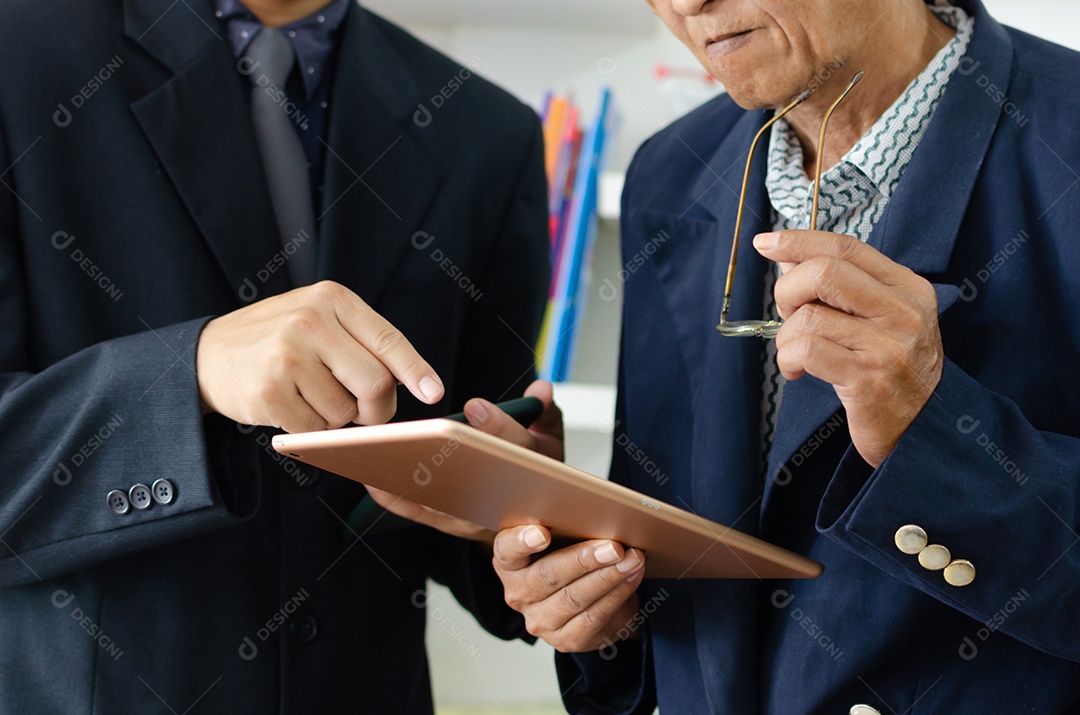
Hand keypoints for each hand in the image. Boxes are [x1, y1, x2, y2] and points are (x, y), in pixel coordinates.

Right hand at [196, 281, 443, 432]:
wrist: (208, 355)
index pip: (387, 338)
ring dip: (335, 418)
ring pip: (345, 412)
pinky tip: (289, 407)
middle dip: (377, 409)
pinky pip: (314, 429)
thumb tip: (410, 383)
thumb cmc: (277, 340)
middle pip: (375, 383)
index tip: (434, 392)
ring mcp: (286, 355)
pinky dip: (309, 429)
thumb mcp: (318, 320)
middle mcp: (309, 321)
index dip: (415, 370)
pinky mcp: (269, 392)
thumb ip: (361, 342)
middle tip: (364, 413)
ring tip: (307, 396)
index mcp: (330, 298)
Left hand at [364, 380, 564, 541]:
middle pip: (476, 477)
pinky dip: (393, 496)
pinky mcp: (446, 523)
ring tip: (388, 450)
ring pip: (440, 497)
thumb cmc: (535, 473)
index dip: (498, 429)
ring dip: (412, 475)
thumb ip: (543, 412)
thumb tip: (540, 389)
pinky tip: (374, 478)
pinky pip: (416, 511)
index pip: (520, 450)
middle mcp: (502, 502)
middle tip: (424, 433)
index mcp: (535, 472)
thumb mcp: (550, 439)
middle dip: (450, 454)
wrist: (531, 520)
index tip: (475, 407)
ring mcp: (472, 517)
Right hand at [494, 524, 644, 651]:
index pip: (507, 550)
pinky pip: (593, 617)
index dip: (522, 541)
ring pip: (575, 598)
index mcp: (510, 564)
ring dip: (608, 577)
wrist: (588, 602)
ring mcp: (540, 620)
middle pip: (549, 575)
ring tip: (631, 560)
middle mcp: (519, 593)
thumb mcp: (561, 542)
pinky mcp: (565, 639)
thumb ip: (565, 529)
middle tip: (613, 547)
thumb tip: (597, 515)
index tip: (542, 533)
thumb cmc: (571, 560)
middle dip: (585, 559)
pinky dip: (616, 595)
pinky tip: (631, 578)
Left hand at [754, 230, 943, 466]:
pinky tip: (798, 371)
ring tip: (796, 353)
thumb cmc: (892, 370)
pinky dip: (788, 359)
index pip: (846, 248)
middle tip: (789, 315)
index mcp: (907, 288)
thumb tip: (788, 257)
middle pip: (824, 273)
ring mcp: (888, 347)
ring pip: (808, 317)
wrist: (924, 429)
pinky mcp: (868, 381)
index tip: (766, 243)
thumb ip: (840, 287)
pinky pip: (806, 351)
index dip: (799, 241)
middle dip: (788, 291)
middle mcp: (903, 313)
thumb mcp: (879, 319)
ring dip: (785, 337)